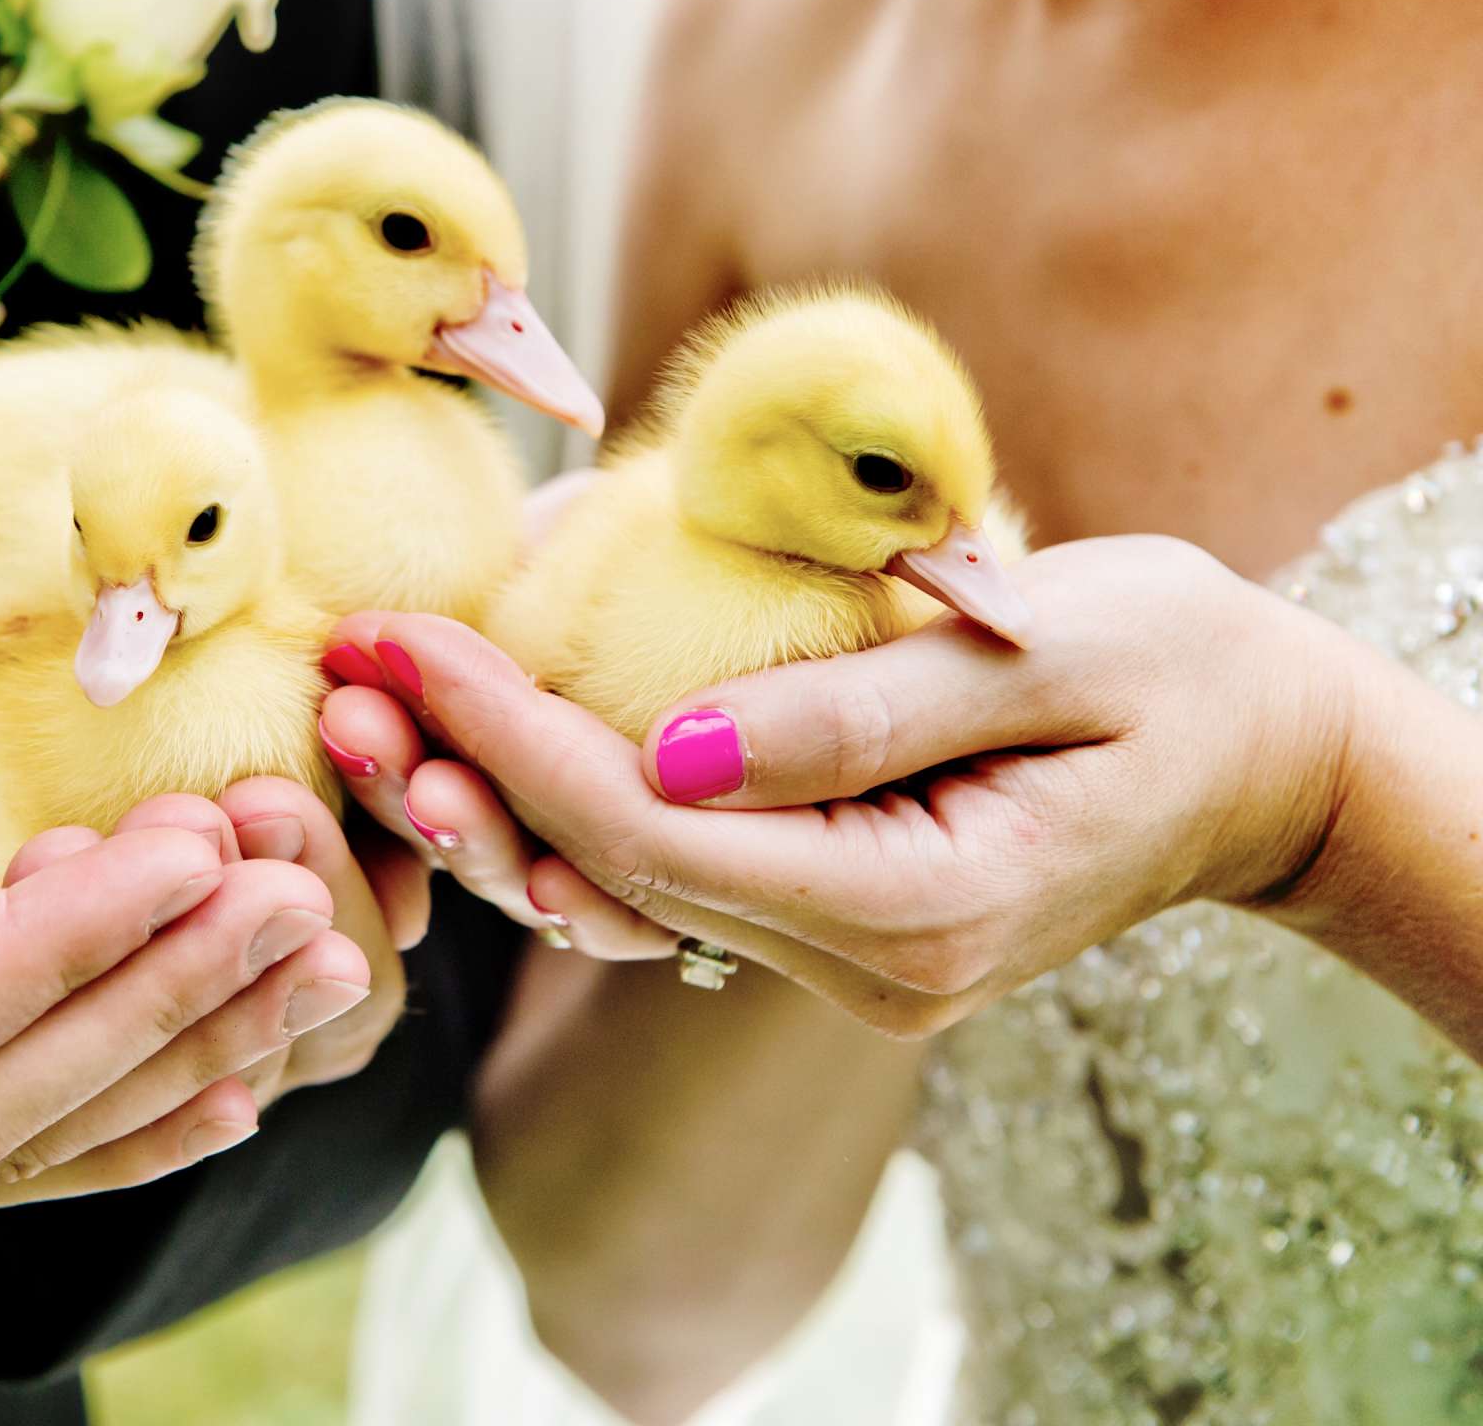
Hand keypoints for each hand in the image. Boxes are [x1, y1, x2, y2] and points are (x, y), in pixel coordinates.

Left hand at [320, 536, 1373, 1035]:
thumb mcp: (1040, 657)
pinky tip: (471, 738)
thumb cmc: (1173, 670)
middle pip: (601, 885)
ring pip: (612, 896)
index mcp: (909, 913)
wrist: (1263, 750)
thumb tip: (660, 746)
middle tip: (336, 681)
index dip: (511, 735)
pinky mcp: (822, 918)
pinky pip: (661, 876)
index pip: (650, 833)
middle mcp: (855, 966)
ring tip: (364, 709)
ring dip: (482, 803)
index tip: (404, 632)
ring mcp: (836, 958)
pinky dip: (559, 808)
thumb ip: (853, 712)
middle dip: (455, 780)